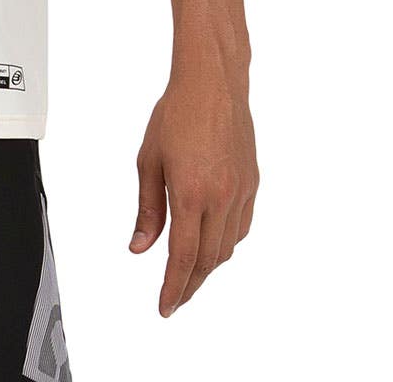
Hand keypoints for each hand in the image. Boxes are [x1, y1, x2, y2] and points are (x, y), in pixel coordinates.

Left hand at [130, 68, 257, 315]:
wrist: (213, 84)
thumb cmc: (175, 115)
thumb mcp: (148, 161)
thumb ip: (147, 208)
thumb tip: (140, 247)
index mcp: (191, 192)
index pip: (183, 256)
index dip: (174, 287)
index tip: (165, 307)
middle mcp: (221, 197)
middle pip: (208, 260)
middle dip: (190, 284)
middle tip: (174, 298)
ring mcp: (241, 192)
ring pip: (227, 247)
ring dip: (208, 266)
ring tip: (189, 275)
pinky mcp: (252, 184)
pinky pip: (241, 227)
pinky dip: (225, 243)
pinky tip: (211, 243)